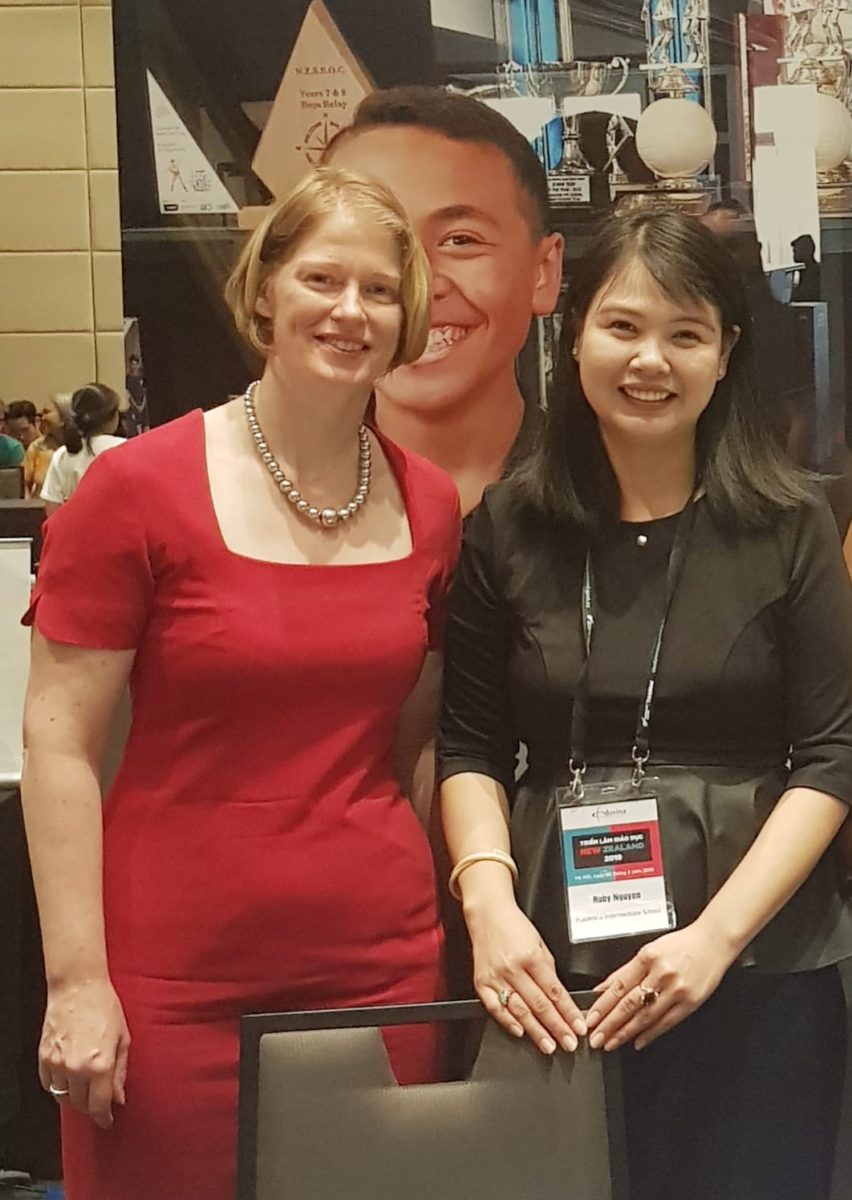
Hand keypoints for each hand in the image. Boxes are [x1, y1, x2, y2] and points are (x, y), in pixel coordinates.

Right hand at [39, 977, 130, 1128]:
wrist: (78, 986)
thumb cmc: (104, 1006)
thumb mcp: (123, 1039)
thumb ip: (121, 1072)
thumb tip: (119, 1097)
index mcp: (100, 1065)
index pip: (100, 1106)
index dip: (104, 1118)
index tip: (107, 1121)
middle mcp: (76, 1069)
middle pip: (80, 1105)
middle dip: (91, 1107)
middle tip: (98, 1102)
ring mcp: (57, 1064)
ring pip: (63, 1097)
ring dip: (74, 1098)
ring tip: (84, 1087)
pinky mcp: (43, 1057)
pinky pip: (48, 1084)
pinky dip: (58, 1085)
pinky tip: (68, 1077)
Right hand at [467, 898, 586, 1053]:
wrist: (487, 914)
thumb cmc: (514, 926)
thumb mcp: (540, 943)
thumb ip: (548, 970)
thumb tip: (560, 998)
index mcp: (531, 956)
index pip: (555, 991)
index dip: (569, 1012)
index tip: (579, 1027)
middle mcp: (512, 968)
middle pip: (539, 1004)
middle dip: (556, 1027)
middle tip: (569, 1044)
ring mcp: (495, 977)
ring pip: (519, 1010)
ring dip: (536, 1031)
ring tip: (549, 1046)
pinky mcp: (481, 982)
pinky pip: (495, 1007)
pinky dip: (507, 1022)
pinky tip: (520, 1032)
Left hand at [585, 922, 736, 1052]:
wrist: (713, 942)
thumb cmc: (681, 944)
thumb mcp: (650, 949)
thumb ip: (627, 970)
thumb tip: (604, 988)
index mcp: (647, 957)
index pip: (618, 985)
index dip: (602, 1004)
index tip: (591, 1018)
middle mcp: (661, 973)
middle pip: (629, 1004)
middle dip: (610, 1024)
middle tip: (596, 1038)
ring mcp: (676, 989)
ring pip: (645, 1016)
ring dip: (625, 1032)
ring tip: (612, 1042)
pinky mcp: (690, 1002)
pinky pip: (666, 1022)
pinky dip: (650, 1034)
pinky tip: (638, 1041)